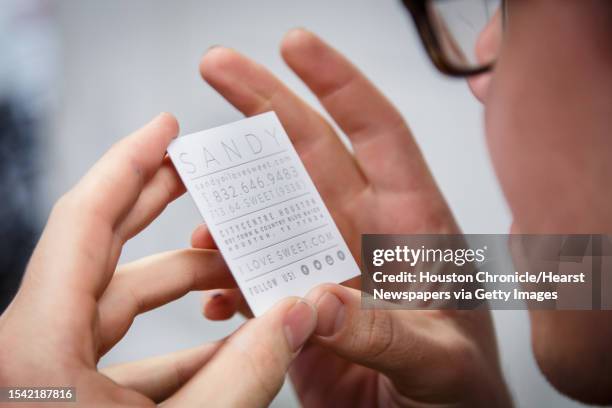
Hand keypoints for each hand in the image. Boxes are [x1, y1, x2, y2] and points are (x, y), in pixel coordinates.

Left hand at [0, 113, 316, 405]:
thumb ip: (245, 373)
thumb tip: (301, 313)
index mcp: (38, 346)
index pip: (85, 220)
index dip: (129, 161)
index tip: (167, 126)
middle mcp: (33, 347)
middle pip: (102, 248)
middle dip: (157, 204)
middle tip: (200, 173)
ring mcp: (48, 370)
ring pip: (119, 303)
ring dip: (184, 286)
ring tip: (239, 271)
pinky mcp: (65, 394)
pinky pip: (122, 352)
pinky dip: (178, 345)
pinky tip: (227, 343)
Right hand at [192, 30, 511, 406]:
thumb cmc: (462, 393)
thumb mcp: (438, 360)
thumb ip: (383, 331)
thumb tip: (316, 300)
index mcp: (413, 226)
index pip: (378, 135)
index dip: (339, 84)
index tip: (296, 44)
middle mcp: (364, 235)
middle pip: (309, 154)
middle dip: (263, 107)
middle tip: (215, 66)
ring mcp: (326, 268)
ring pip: (268, 217)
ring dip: (229, 214)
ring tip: (200, 226)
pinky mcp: (298, 307)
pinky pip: (251, 279)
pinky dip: (225, 281)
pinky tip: (212, 291)